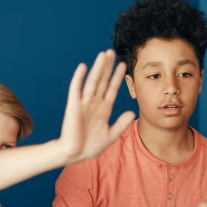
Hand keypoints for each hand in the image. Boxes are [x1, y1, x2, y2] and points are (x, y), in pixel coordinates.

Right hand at [56, 49, 135, 164]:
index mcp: (103, 110)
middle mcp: (94, 103)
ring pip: (92, 82)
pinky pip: (76, 89)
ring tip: (103, 54)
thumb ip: (121, 124)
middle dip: (108, 67)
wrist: (74, 155)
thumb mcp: (111, 135)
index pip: (112, 89)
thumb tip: (132, 113)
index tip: (124, 65)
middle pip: (103, 81)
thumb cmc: (90, 147)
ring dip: (98, 68)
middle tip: (112, 52)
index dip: (118, 77)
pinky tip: (83, 67)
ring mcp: (84, 103)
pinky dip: (79, 78)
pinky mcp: (73, 106)